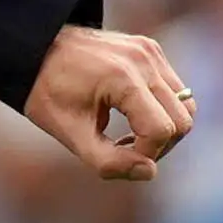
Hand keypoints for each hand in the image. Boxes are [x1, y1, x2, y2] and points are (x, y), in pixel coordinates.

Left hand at [26, 25, 193, 179]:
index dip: (145, 154)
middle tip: (126, 152)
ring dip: (164, 128)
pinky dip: (161, 109)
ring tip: (130, 137)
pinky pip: (175, 89)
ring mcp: (150, 52)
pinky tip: (131, 116)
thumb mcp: (71, 134)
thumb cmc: (48, 93)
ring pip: (185, 104)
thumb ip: (108, 161)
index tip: (117, 157)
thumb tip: (149, 172)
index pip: (161, 130)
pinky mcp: (151, 50)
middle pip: (183, 120)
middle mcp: (144, 61)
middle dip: (160, 146)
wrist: (37, 49)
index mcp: (123, 79)